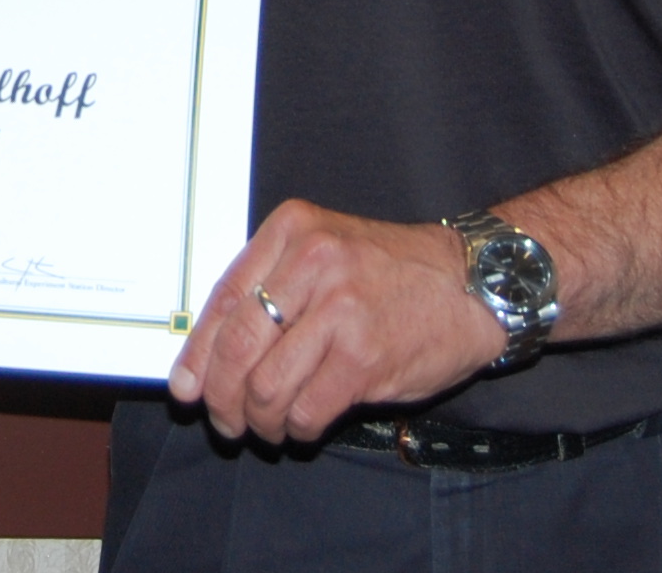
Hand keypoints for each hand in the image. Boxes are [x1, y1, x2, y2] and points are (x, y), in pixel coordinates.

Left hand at [166, 200, 505, 444]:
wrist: (474, 284)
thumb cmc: (393, 274)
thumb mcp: (327, 253)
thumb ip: (272, 288)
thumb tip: (208, 358)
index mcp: (293, 231)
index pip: (223, 298)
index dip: (198, 353)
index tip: (187, 388)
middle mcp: (312, 263)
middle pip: (238, 346)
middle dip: (222, 396)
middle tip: (225, 420)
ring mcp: (340, 310)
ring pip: (266, 385)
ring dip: (259, 420)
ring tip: (267, 426)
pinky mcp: (364, 356)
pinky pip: (306, 410)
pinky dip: (297, 428)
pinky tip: (303, 427)